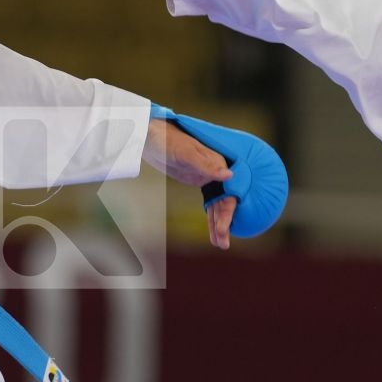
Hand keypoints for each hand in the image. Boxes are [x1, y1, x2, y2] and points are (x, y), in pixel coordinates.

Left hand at [142, 117, 236, 248]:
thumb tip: (229, 174)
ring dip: (218, 225)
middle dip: (224, 224)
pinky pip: (208, 204)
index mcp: (218, 163)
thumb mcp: (186, 154)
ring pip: (217, 206)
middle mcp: (217, 171)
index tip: (223, 229)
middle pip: (224, 202)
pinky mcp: (198, 181)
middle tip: (223, 244)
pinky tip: (213, 232)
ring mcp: (208, 177)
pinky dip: (210, 218)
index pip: (229, 193)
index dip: (227, 212)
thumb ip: (207, 166)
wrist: (152, 136)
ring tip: (220, 245)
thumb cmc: (168, 141)